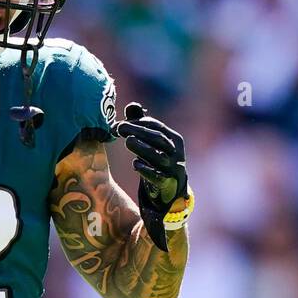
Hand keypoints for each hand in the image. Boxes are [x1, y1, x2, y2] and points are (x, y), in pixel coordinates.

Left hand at [115, 102, 188, 250]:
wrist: (170, 192)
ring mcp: (174, 169)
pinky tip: (135, 164)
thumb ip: (142, 124)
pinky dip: (147, 170)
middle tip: (119, 128)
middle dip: (139, 132)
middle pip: (158, 139)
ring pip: (159, 157)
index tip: (122, 122)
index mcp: (175, 140)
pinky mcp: (168, 185)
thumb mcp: (152, 143)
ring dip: (142, 148)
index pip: (158, 127)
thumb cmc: (158, 162)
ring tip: (127, 142)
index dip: (140, 123)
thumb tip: (132, 106)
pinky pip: (158, 177)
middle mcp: (177, 153)